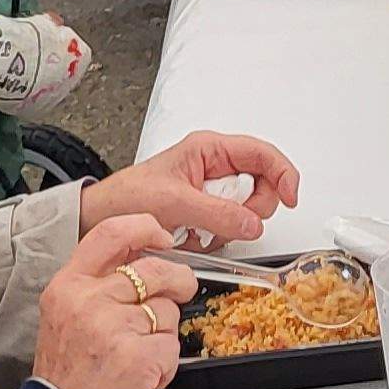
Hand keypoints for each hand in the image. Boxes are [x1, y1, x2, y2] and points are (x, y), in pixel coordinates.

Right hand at [32, 215, 189, 388]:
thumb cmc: (68, 375)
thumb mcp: (67, 316)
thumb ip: (98, 284)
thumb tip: (143, 255)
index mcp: (67, 287)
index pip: (110, 233)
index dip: (145, 227)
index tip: (162, 235)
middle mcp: (87, 302)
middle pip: (155, 269)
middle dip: (179, 281)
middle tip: (181, 291)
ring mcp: (111, 328)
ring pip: (167, 311)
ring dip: (164, 334)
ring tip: (139, 354)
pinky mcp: (136, 356)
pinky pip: (172, 347)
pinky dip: (166, 365)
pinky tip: (143, 376)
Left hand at [81, 130, 302, 244]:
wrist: (98, 219)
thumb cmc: (126, 198)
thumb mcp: (174, 203)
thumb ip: (217, 213)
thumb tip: (254, 222)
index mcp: (209, 149)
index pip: (262, 154)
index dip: (283, 175)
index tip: (290, 199)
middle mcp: (214, 166)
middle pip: (261, 185)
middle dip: (251, 210)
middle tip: (230, 224)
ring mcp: (210, 189)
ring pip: (246, 209)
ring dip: (229, 228)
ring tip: (199, 233)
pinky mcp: (204, 211)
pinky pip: (229, 225)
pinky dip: (216, 238)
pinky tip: (193, 239)